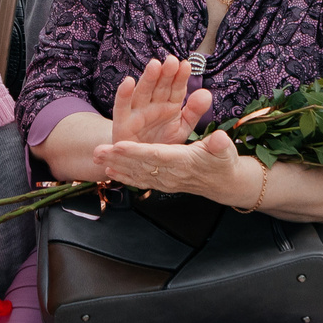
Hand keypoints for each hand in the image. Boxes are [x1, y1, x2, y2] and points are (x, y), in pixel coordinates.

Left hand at [94, 129, 248, 200]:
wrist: (224, 184)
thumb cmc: (224, 162)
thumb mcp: (226, 151)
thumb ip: (220, 145)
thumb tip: (220, 139)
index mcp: (184, 162)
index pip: (156, 156)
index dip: (137, 151)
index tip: (119, 145)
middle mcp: (171, 174)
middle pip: (140, 165)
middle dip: (117, 158)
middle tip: (97, 151)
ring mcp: (165, 181)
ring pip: (136, 173)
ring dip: (115, 166)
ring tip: (96, 158)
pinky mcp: (162, 184)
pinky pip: (140, 180)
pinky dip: (124, 176)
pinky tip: (109, 171)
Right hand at [108, 56, 212, 147]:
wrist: (141, 165)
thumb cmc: (161, 144)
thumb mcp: (182, 129)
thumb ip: (194, 112)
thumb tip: (207, 93)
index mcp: (169, 105)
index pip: (176, 88)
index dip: (180, 77)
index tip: (186, 65)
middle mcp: (153, 105)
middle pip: (160, 86)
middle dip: (165, 73)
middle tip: (172, 61)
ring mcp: (137, 112)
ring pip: (143, 92)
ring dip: (148, 78)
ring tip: (155, 65)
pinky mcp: (122, 122)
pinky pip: (122, 106)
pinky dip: (124, 94)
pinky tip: (129, 82)